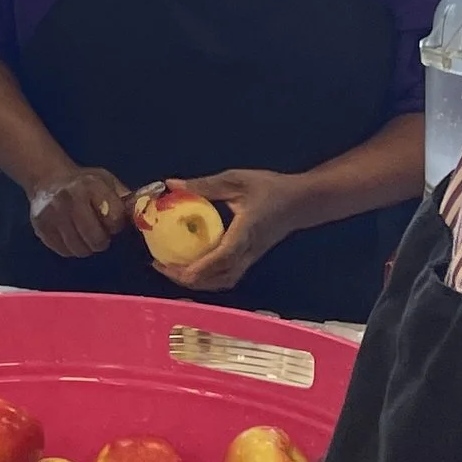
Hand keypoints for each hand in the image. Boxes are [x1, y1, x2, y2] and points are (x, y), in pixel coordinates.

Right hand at [28, 162, 130, 258]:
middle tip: (100, 234)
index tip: (113, 221)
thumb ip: (125, 198)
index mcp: (91, 185)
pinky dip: (71, 248)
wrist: (47, 177)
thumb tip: (145, 214)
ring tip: (85, 235)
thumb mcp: (106, 182)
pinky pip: (64, 251)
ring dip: (87, 247)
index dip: (117, 224)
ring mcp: (53, 214)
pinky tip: (72, 236)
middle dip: (102, 240)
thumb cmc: (84, 182)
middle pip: (96, 238)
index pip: (115, 217)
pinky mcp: (41, 227)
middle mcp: (70, 198)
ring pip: (79, 248)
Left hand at [150, 167, 305, 293]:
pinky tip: (190, 266)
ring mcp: (250, 258)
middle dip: (188, 278)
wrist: (302, 202)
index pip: (222, 255)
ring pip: (223, 281)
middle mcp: (248, 251)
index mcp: (246, 231)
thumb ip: (205, 185)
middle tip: (160, 265)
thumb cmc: (270, 188)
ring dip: (197, 281)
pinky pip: (227, 276)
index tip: (171, 266)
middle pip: (218, 277)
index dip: (198, 265)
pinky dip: (207, 277)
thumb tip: (172, 184)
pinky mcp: (250, 259)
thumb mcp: (237, 180)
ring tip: (171, 269)